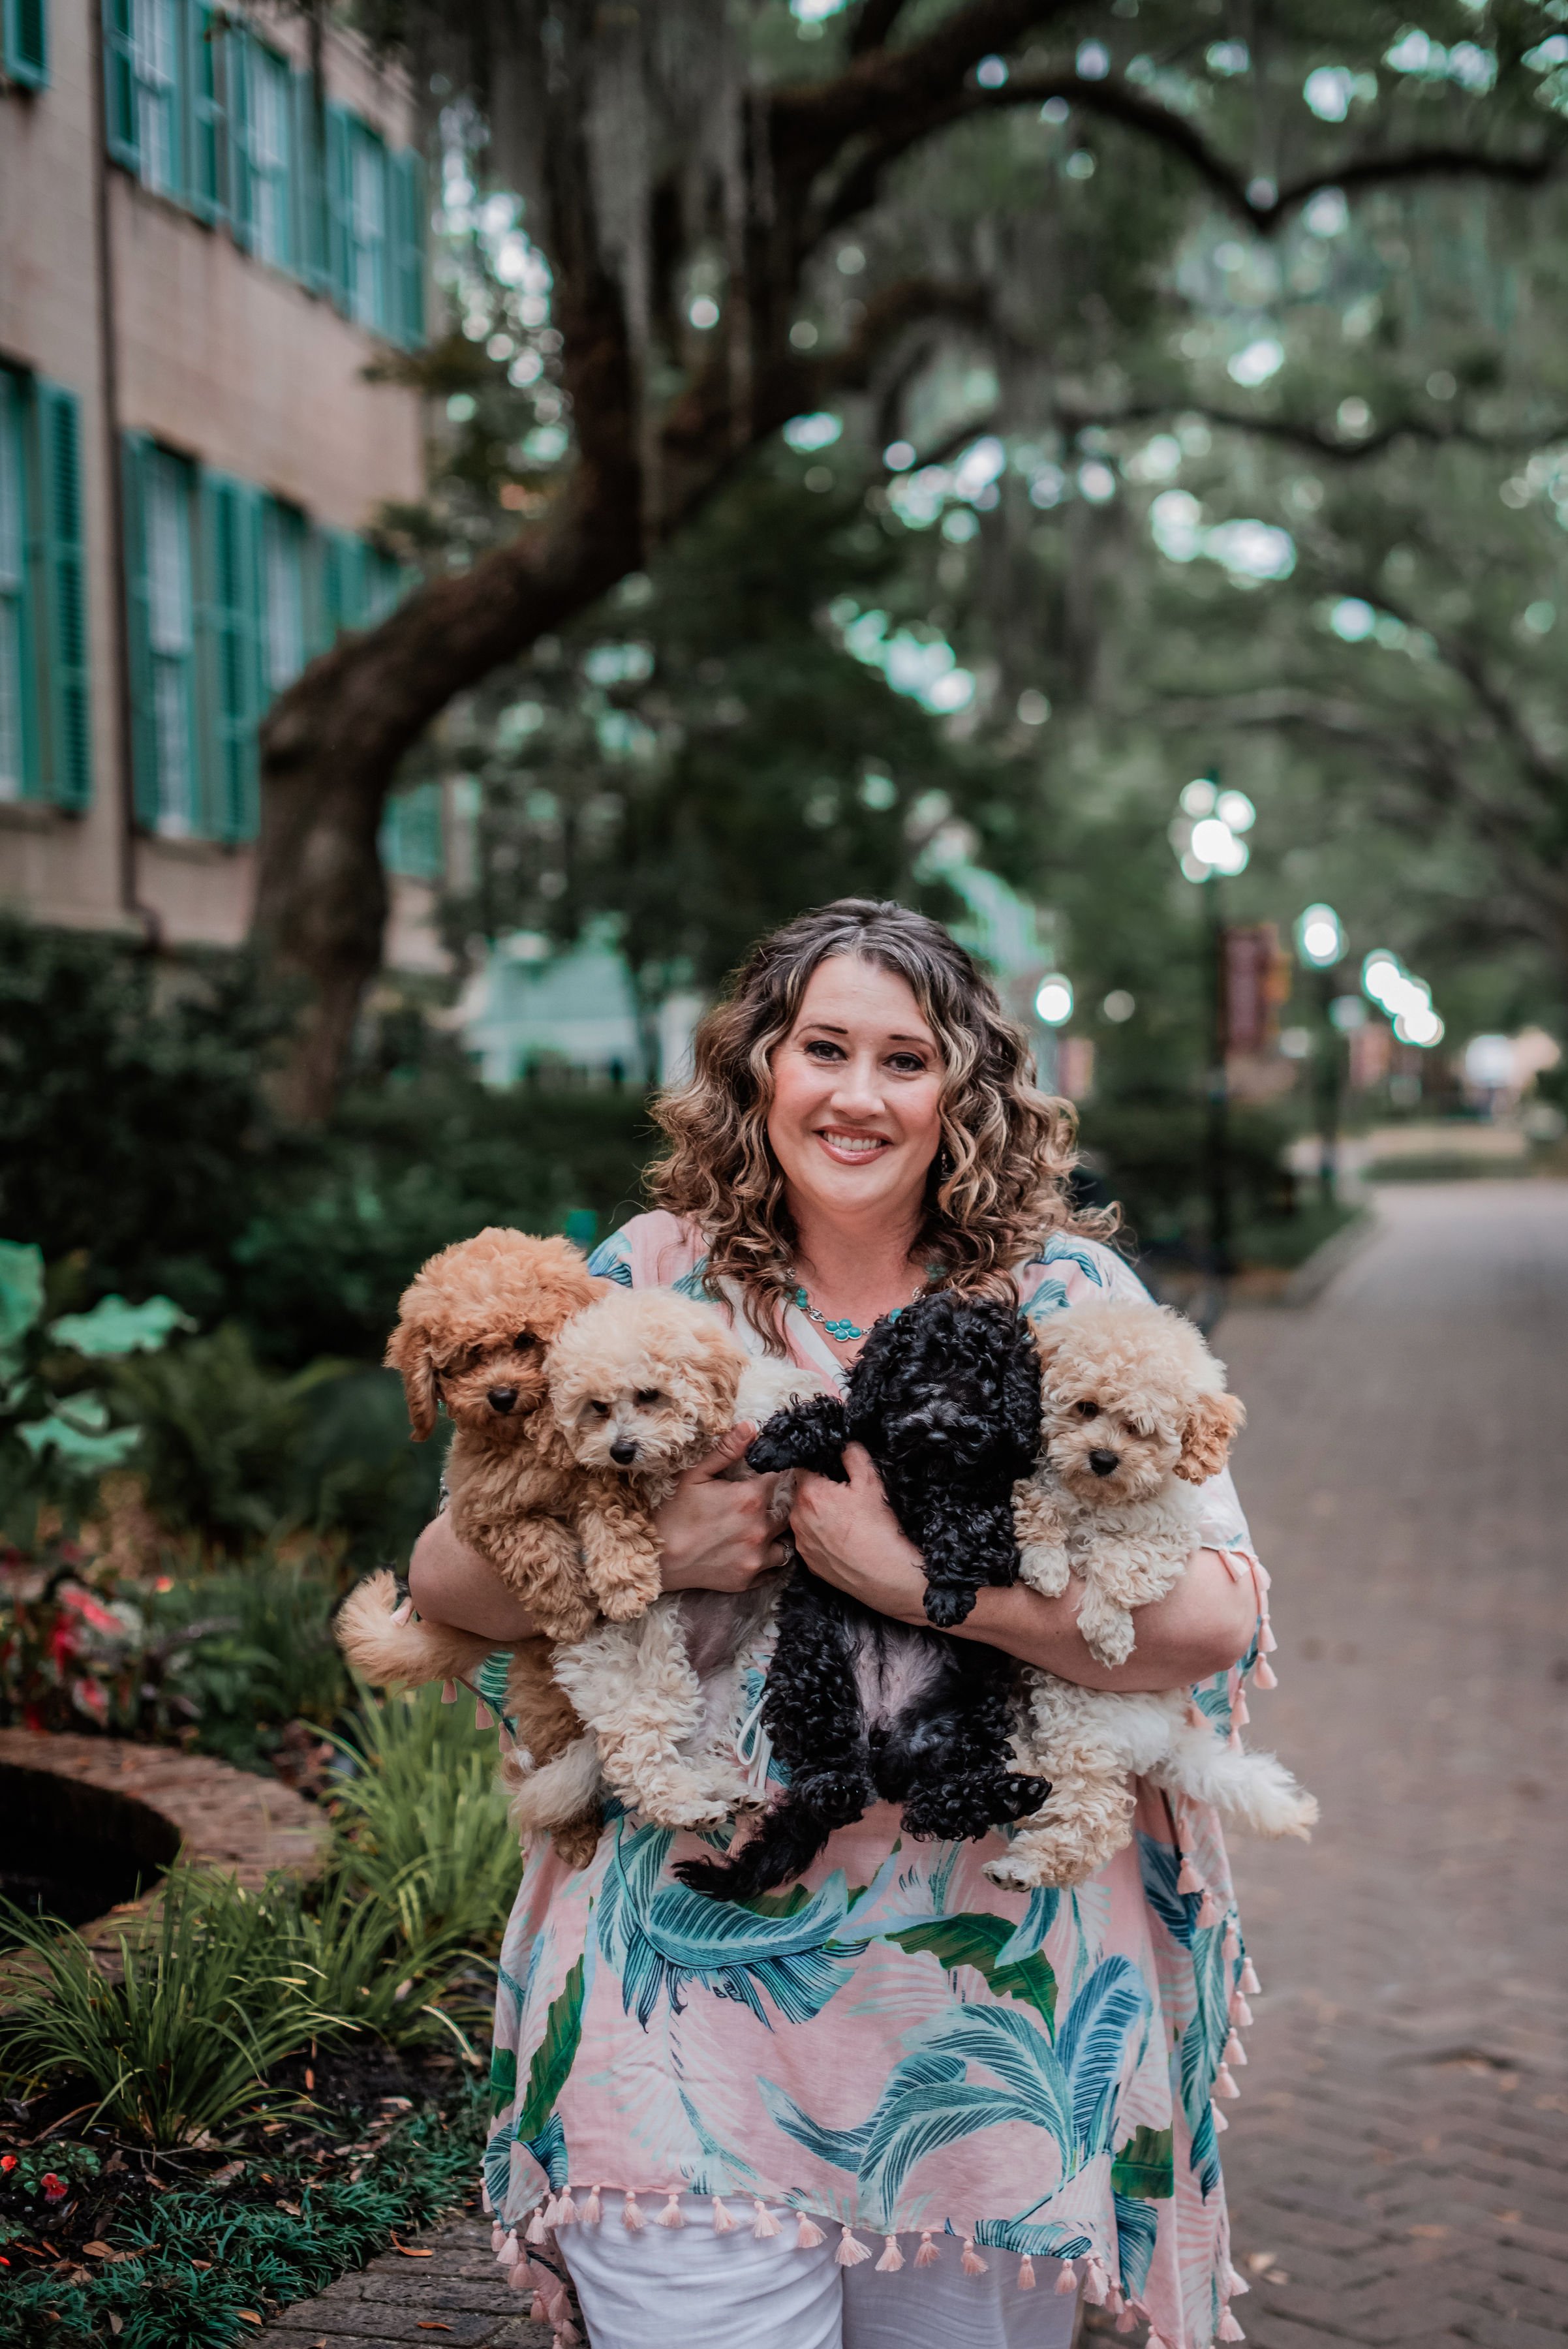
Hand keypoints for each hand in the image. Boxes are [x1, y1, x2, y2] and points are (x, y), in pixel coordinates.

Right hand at [654, 1424, 788, 1593]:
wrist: (656, 1559)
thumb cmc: (673, 1512)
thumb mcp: (695, 1475)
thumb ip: (727, 1450)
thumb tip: (751, 1426)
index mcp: (751, 1498)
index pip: (782, 1478)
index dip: (777, 1474)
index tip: (770, 1475)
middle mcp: (760, 1528)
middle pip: (788, 1511)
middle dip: (779, 1505)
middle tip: (764, 1504)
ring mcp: (756, 1557)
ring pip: (786, 1542)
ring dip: (778, 1534)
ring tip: (761, 1529)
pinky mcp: (748, 1579)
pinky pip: (774, 1569)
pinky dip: (769, 1559)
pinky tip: (754, 1550)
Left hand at [788, 1443, 928, 1622]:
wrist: (888, 1575)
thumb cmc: (879, 1527)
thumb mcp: (871, 1481)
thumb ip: (853, 1454)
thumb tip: (844, 1443)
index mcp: (809, 1493)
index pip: (804, 1466)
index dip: (819, 1464)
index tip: (834, 1470)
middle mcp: (797, 1518)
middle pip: (803, 1493)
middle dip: (819, 1490)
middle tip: (845, 1495)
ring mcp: (801, 1543)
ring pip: (805, 1517)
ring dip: (818, 1514)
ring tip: (846, 1520)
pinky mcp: (809, 1564)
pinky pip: (810, 1541)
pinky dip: (822, 1536)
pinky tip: (843, 1539)